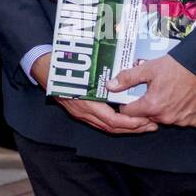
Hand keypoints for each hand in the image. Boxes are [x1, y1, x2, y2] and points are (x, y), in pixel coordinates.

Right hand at [31, 52, 157, 134]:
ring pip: (107, 127)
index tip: (146, 119)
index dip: (131, 123)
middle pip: (112, 128)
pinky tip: (125, 118)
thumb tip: (122, 80)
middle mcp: (84, 112)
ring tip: (143, 124)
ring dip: (126, 128)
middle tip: (151, 125)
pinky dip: (116, 123)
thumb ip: (101, 76)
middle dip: (134, 129)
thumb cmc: (63, 66)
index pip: (113, 121)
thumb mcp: (83, 68)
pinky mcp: (80, 111)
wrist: (43, 69)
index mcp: (87, 104)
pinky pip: (101, 122)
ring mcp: (81, 113)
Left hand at [113, 55, 195, 127]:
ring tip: (168, 93)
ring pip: (164, 119)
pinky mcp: (194, 121)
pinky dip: (180, 112)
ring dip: (163, 110)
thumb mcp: (147, 69)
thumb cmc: (178, 67)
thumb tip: (110, 85)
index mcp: (152, 105)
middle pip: (148, 117)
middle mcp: (166, 117)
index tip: (130, 98)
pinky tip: (181, 99)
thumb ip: (127, 78)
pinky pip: (182, 120)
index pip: (129, 112)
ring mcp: (181, 120)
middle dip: (147, 106)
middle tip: (153, 91)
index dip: (127, 104)